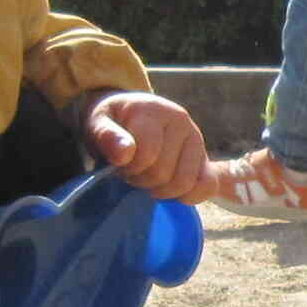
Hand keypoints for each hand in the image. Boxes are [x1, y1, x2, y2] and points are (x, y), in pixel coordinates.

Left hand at [84, 90, 210, 198]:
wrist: (127, 114)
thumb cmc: (112, 122)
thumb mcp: (97, 123)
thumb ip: (106, 136)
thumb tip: (124, 154)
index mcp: (154, 110)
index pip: (147, 154)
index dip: (129, 167)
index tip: (119, 163)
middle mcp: (181, 121)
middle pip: (164, 172)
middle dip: (142, 179)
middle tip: (132, 171)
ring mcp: (196, 139)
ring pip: (185, 182)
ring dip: (161, 190)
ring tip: (149, 177)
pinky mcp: (204, 157)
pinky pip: (208, 185)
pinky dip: (190, 196)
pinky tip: (172, 192)